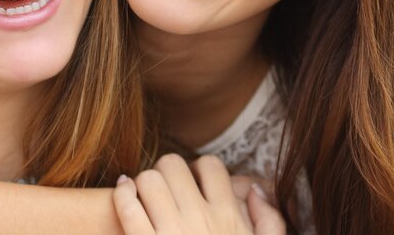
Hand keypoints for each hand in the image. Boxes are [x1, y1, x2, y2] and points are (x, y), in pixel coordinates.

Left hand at [113, 154, 285, 234]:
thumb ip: (270, 222)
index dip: (200, 169)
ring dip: (144, 181)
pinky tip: (125, 194)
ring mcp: (170, 234)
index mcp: (229, 219)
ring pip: (148, 179)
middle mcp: (200, 221)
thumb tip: (255, 189)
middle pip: (174, 165)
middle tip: (166, 187)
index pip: (211, 166)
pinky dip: (122, 193)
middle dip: (167, 171)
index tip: (194, 182)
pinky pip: (126, 205)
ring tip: (146, 194)